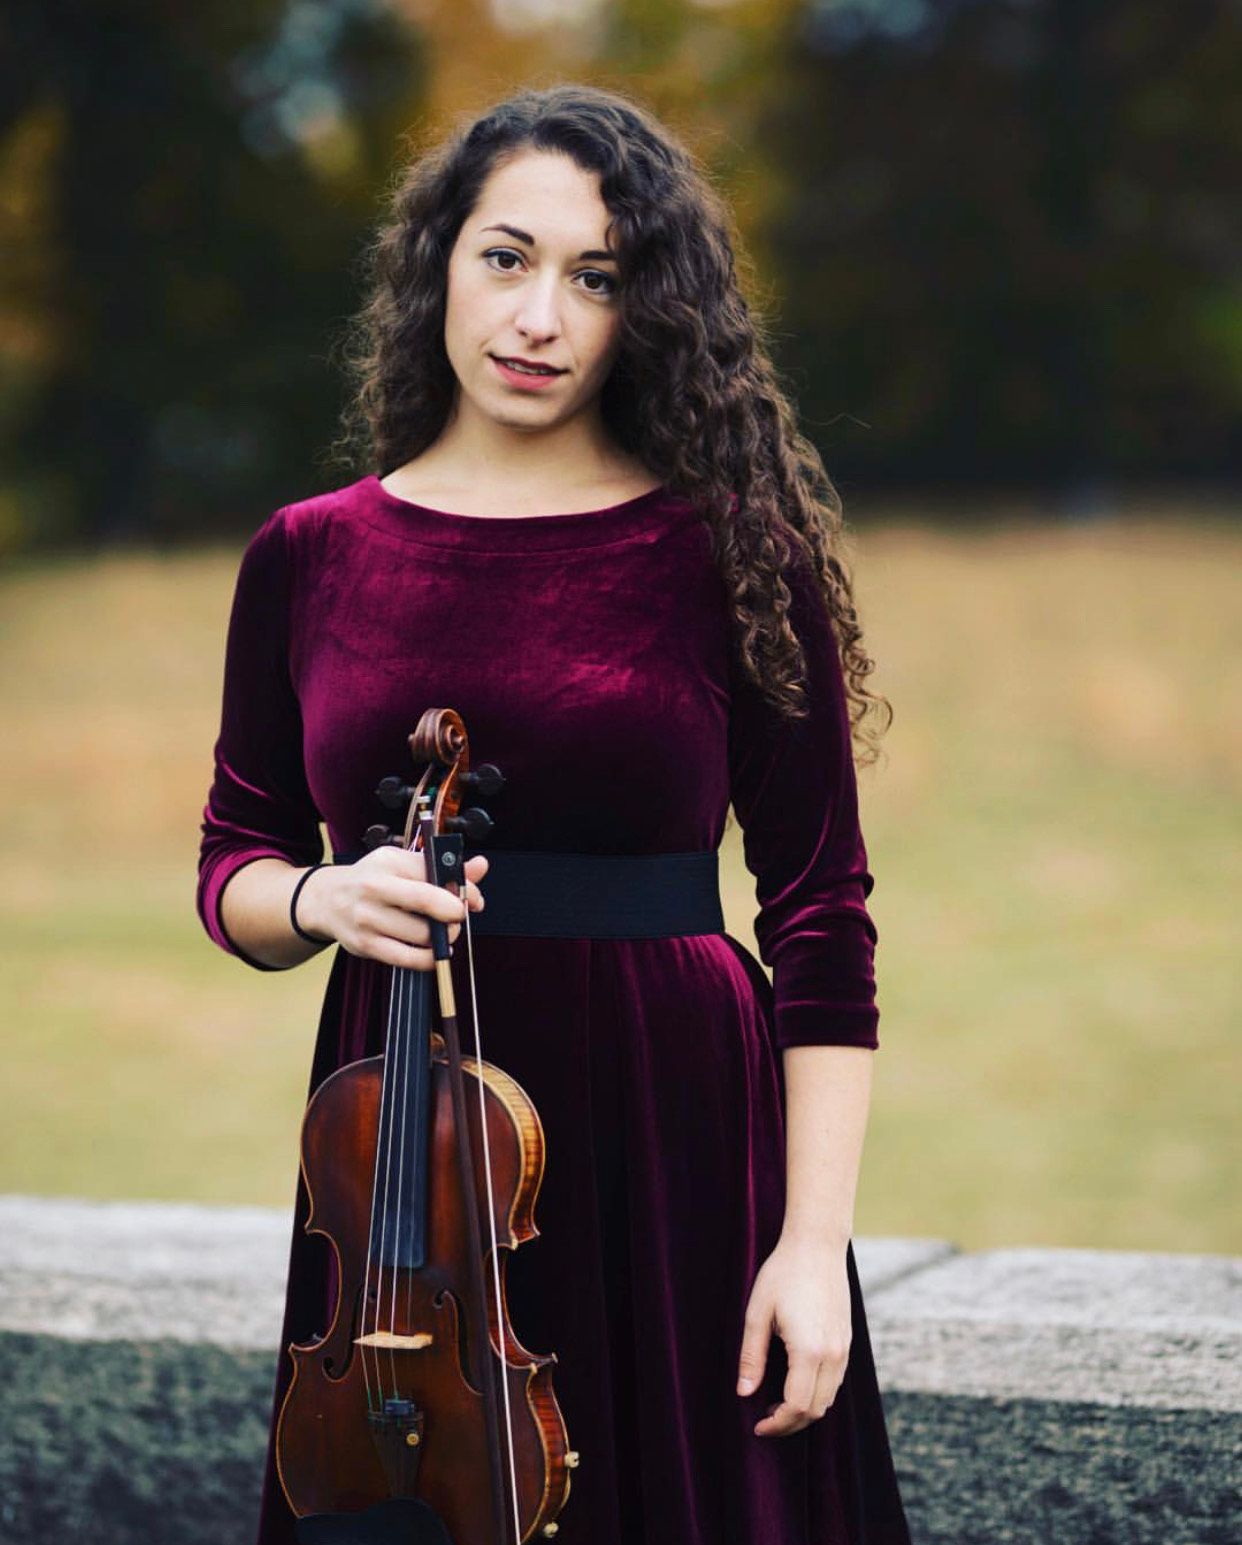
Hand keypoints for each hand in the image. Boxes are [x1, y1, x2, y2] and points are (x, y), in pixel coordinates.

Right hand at [296, 847, 487, 970]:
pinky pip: (408, 959)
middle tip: (458, 918)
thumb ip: (442, 867)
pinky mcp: (366, 946)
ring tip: (443, 932)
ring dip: (443, 938)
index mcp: (387, 864)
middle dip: (454, 915)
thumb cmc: (372, 879)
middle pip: (428, 905)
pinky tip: (434, 951)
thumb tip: (480, 867)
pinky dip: (429, 959)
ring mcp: (367, 920)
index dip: (462, 890)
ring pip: (422, 936)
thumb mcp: (401, 863)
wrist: (327, 901)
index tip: (474, 900)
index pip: (433, 875)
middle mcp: (373, 890)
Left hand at [736, 1235, 851, 1436]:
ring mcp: (844, 1348)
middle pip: (816, 1410)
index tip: (757, 1426)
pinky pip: (835, 1380)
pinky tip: (795, 1383)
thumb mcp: (757, 1313)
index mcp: (809, 1350)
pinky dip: (818, 1393)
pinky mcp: (847, 1340)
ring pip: (829, 1398)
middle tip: (764, 1420)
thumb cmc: (783, 1274)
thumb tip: (743, 1393)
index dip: (777, 1424)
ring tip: (777, 1404)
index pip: (797, 1406)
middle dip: (790, 1423)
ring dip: (805, 1410)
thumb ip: (751, 1356)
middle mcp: (833, 1354)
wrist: (817, 1245)